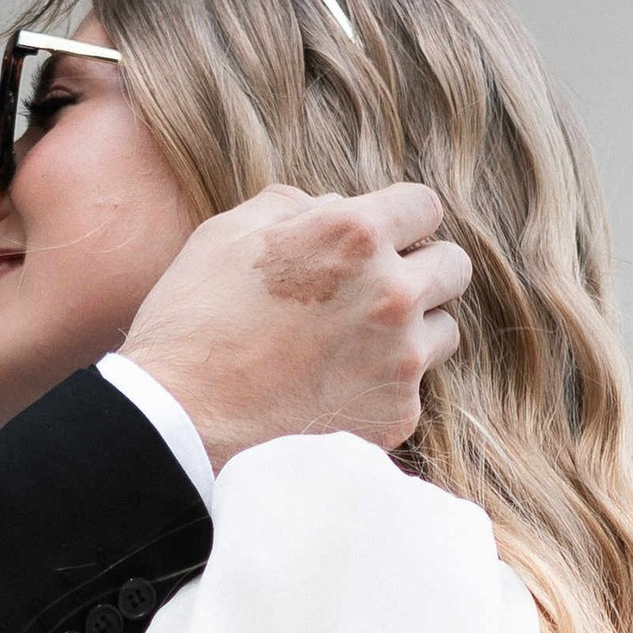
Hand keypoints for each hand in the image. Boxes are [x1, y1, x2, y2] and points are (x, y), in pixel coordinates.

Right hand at [123, 180, 467, 468]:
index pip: (425, 206)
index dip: (399, 220)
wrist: (178, 426)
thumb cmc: (192, 322)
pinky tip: (336, 390)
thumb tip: (333, 206)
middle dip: (421, 270)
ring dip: (412, 331)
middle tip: (375, 291)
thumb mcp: (227, 234)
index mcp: (355, 235)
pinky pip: (414, 389)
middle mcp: (392, 293)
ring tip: (356, 346)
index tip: (379, 240)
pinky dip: (384, 387)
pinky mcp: (397, 414)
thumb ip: (294, 206)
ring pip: (445, 330)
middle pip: (454, 266)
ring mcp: (401, 359)